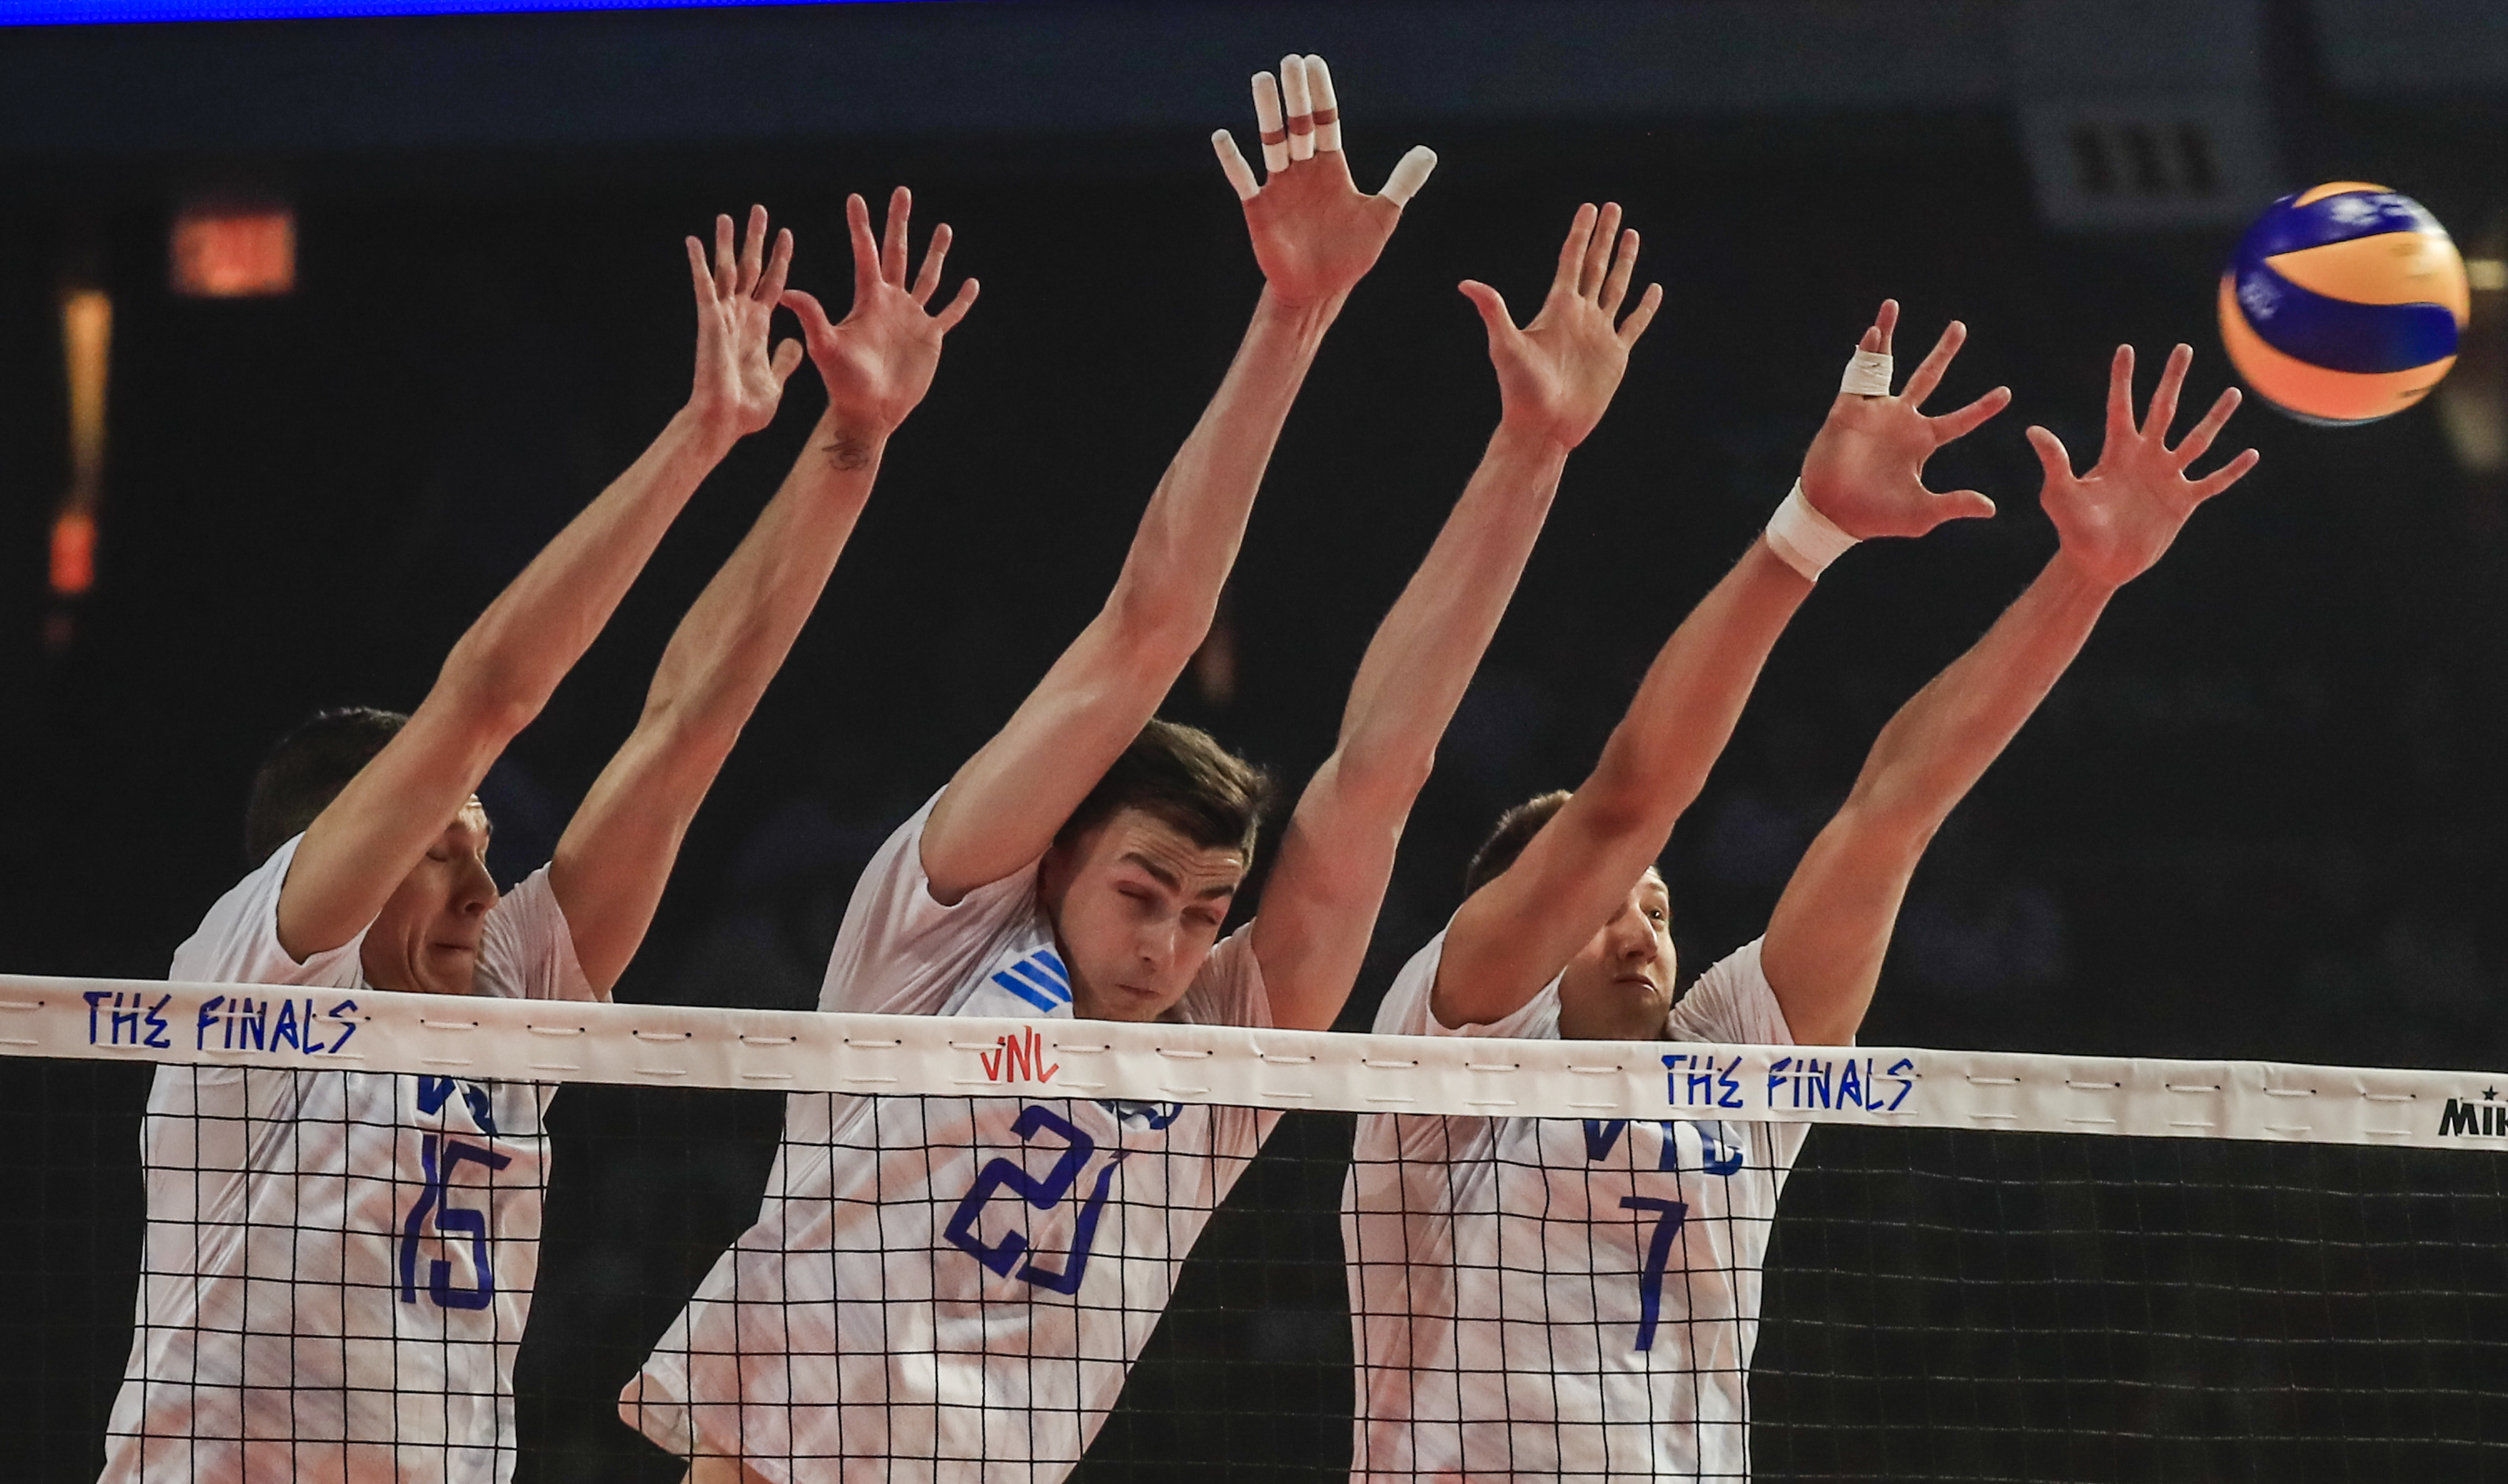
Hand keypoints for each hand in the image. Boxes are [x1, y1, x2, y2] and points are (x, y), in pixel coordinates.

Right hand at [686, 205, 805, 439]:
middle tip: (760, 211)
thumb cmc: (747, 410)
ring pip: (726, 271)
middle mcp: (740, 317)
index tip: (787, 235)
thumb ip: (784, 359)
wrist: (724, 422)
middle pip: (750, 269)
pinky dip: (698, 263)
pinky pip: (703, 287)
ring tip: (729, 215)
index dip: (780, 260)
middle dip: (756, 240)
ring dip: (727, 243)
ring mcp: (723, 317)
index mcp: (757, 328)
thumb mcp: (776, 380)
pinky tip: (693, 240)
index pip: (773, 285)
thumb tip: (795, 342)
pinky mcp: (709, 322)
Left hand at [780, 187, 978, 452]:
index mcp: (868, 299)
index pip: (865, 254)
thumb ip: (812, 317)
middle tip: (901, 192)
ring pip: (926, 277)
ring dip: (935, 253)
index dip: (861, 227)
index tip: (856, 198)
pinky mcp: (930, 338)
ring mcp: (912, 318)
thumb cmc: (843, 382)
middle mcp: (890, 302)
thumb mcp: (825, 347)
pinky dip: (961, 300)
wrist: (869, 411)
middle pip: (897, 253)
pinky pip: (949, 314)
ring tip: (943, 228)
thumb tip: (785, 292)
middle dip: (899, 223)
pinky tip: (970, 284)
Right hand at [1211, 54, 1437, 309]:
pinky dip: (1234, 161)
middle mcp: (1304, 172)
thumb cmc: (1350, 256)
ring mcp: (1280, 188)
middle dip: (1295, 95)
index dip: (1320, 94)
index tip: (1313, 63)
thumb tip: (1428, 151)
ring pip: (1272, 143)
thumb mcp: (1382, 217)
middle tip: (1290, 61)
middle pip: (1298, 125)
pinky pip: (1244, 180)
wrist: (1320, 291)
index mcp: (1331, 168)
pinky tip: (1223, 136)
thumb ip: (1402, 183)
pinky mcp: (1259, 209)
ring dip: (1267, 113)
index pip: (1325, 122)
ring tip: (1261, 80)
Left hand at [1461, 202, 1663, 449]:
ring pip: (1616, 287)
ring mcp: (1598, 334)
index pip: (1571, 260)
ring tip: (1632, 234)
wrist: (1542, 427)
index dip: (1581, 233)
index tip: (1589, 208)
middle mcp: (1579, 316)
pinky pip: (1634, 324)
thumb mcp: (1506, 346)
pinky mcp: (1615, 356)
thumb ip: (1493, 311)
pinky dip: (1645, 307)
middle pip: (1595, 266)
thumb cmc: (1520, 391)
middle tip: (1613, 207)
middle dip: (1604, 236)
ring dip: (1624, 262)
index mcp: (1557, 308)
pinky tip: (1654, 288)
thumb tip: (1465, 284)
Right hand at [1796, 301, 2011, 538]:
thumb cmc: (1876, 518)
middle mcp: (1900, 420)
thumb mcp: (1922, 513)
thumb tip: (1992, 508)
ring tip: (1892, 304)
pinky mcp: (1847, 411)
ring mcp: (1873, 413)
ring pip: (1885, 364)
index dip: (1982, 407)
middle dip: (1944, 352)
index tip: (2006, 393)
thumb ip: (1955, 504)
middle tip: (1959, 326)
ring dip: (1888, 335)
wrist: (1833, 516)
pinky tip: (1871, 332)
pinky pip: (1857, 377)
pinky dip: (1863, 354)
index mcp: (1922, 441)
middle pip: (1928, 377)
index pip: (1960, 420)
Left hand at [2031, 343, 2258, 589]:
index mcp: (2116, 452)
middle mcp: (2144, 458)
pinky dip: (2231, 470)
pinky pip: (2212, 482)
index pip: (2120, 407)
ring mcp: (2166, 478)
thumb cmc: (2073, 530)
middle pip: (2163, 410)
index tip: (2125, 348)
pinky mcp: (2182, 502)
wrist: (2097, 564)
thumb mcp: (2060, 495)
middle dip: (2173, 380)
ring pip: (2197, 440)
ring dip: (2215, 418)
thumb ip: (2054, 462)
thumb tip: (2032, 430)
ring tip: (2233, 392)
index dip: (2122, 379)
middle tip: (2183, 348)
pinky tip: (2251, 453)